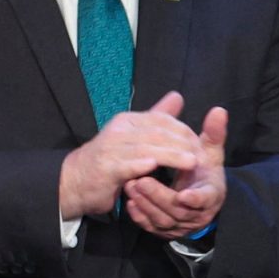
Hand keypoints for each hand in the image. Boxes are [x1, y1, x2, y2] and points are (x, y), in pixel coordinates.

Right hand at [59, 90, 202, 219]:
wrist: (74, 181)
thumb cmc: (109, 160)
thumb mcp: (133, 136)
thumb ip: (156, 118)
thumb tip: (177, 96)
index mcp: (129, 121)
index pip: (162, 120)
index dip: (184, 131)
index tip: (202, 144)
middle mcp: (120, 130)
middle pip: (157, 132)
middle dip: (183, 144)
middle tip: (204, 155)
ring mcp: (111, 148)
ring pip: (146, 148)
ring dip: (171, 155)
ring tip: (192, 162)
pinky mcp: (106, 168)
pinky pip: (126, 165)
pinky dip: (141, 165)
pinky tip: (156, 167)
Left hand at [124, 103, 227, 238]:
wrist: (197, 196)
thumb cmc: (203, 171)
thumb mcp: (210, 153)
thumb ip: (214, 134)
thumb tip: (219, 110)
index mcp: (211, 195)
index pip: (206, 199)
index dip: (195, 199)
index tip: (183, 195)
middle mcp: (197, 214)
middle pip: (178, 211)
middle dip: (159, 196)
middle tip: (140, 180)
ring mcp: (180, 225)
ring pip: (162, 220)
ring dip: (146, 204)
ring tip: (130, 186)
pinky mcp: (165, 230)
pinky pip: (152, 227)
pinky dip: (141, 216)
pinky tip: (130, 204)